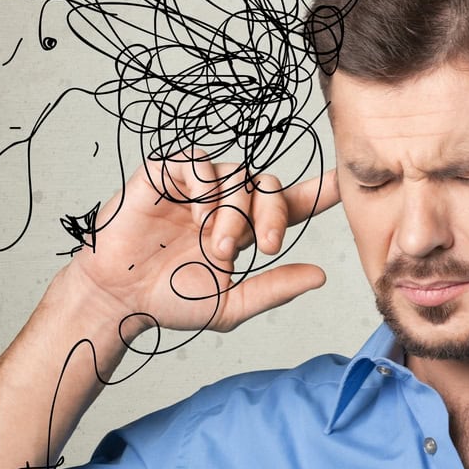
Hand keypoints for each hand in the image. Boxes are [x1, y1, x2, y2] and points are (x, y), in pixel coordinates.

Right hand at [66, 154, 339, 336]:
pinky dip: (205, 189)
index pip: (292, 202)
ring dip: (233, 212)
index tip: (350, 180)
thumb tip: (321, 276)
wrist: (119, 297)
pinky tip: (194, 216)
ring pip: (237, 176)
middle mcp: (227, 202)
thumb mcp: (230, 304)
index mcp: (247, 228)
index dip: (322, 190)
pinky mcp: (168, 173)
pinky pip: (200, 164)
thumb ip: (274, 289)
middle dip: (271, 215)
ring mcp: (197, 186)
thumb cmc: (170, 299)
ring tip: (214, 245)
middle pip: (270, 185)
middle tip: (260, 247)